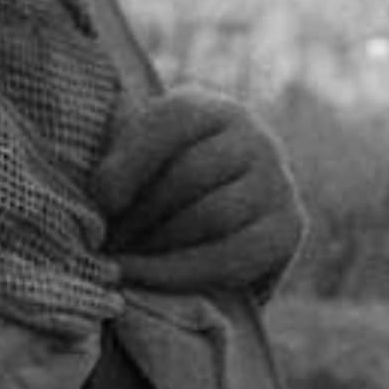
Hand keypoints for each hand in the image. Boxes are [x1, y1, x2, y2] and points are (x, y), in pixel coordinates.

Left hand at [94, 88, 304, 296]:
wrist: (218, 230)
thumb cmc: (164, 186)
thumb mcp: (144, 157)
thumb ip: (121, 159)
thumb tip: (100, 198)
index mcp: (213, 109)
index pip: (173, 120)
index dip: (132, 159)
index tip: (100, 199)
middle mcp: (255, 138)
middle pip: (189, 174)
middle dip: (140, 213)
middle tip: (103, 242)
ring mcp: (278, 182)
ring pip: (212, 216)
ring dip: (158, 245)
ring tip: (120, 261)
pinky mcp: (288, 230)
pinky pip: (234, 255)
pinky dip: (184, 273)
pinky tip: (149, 279)